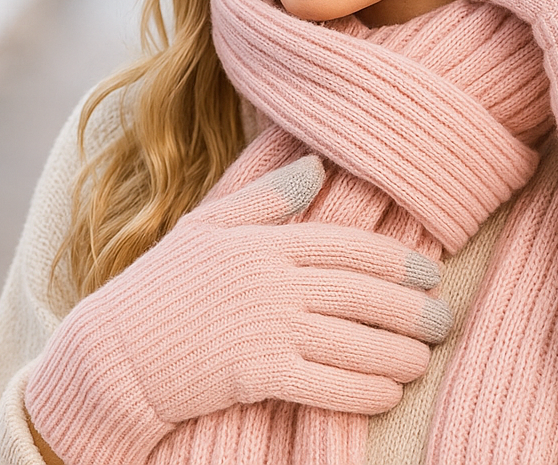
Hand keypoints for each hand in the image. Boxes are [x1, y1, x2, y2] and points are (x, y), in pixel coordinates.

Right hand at [25, 155, 450, 464]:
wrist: (114, 353)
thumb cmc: (164, 284)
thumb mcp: (210, 223)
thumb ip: (267, 194)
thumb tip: (316, 164)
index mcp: (270, 240)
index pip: (352, 246)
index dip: (400, 260)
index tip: (432, 272)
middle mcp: (278, 281)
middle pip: (364, 294)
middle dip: (412, 309)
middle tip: (443, 319)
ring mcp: (269, 328)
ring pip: (355, 341)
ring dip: (398, 354)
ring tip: (422, 359)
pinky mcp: (258, 374)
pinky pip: (328, 384)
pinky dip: (364, 390)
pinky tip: (387, 393)